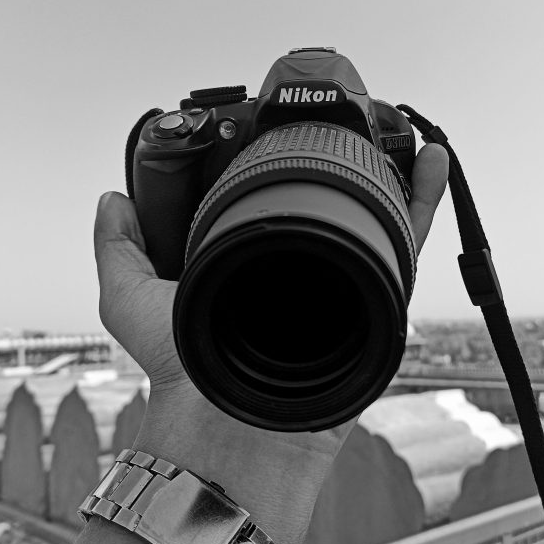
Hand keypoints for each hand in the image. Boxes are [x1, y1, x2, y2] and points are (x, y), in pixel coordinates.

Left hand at [94, 143, 448, 543]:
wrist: (231, 421)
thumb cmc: (182, 370)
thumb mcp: (129, 299)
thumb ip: (117, 249)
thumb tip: (114, 199)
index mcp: (245, 265)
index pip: (266, 204)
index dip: (274, 166)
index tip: (278, 130)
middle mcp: (294, 273)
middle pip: (325, 204)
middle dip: (337, 161)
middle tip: (339, 122)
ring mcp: (335, 283)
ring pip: (370, 216)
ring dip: (387, 172)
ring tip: (391, 129)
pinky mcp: (372, 298)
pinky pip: (406, 243)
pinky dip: (424, 201)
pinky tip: (429, 162)